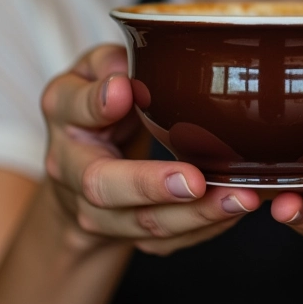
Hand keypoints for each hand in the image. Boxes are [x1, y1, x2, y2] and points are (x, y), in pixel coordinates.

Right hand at [40, 44, 261, 255]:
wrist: (79, 166)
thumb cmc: (97, 102)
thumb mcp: (95, 69)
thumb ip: (108, 64)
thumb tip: (126, 75)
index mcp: (64, 114)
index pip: (73, 108)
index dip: (95, 103)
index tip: (123, 92)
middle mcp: (70, 170)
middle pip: (103, 187)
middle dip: (150, 185)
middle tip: (193, 179)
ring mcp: (98, 211)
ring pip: (143, 224)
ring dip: (195, 215)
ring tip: (239, 197)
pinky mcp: (131, 234)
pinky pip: (171, 239)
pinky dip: (208, 227)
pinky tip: (237, 208)